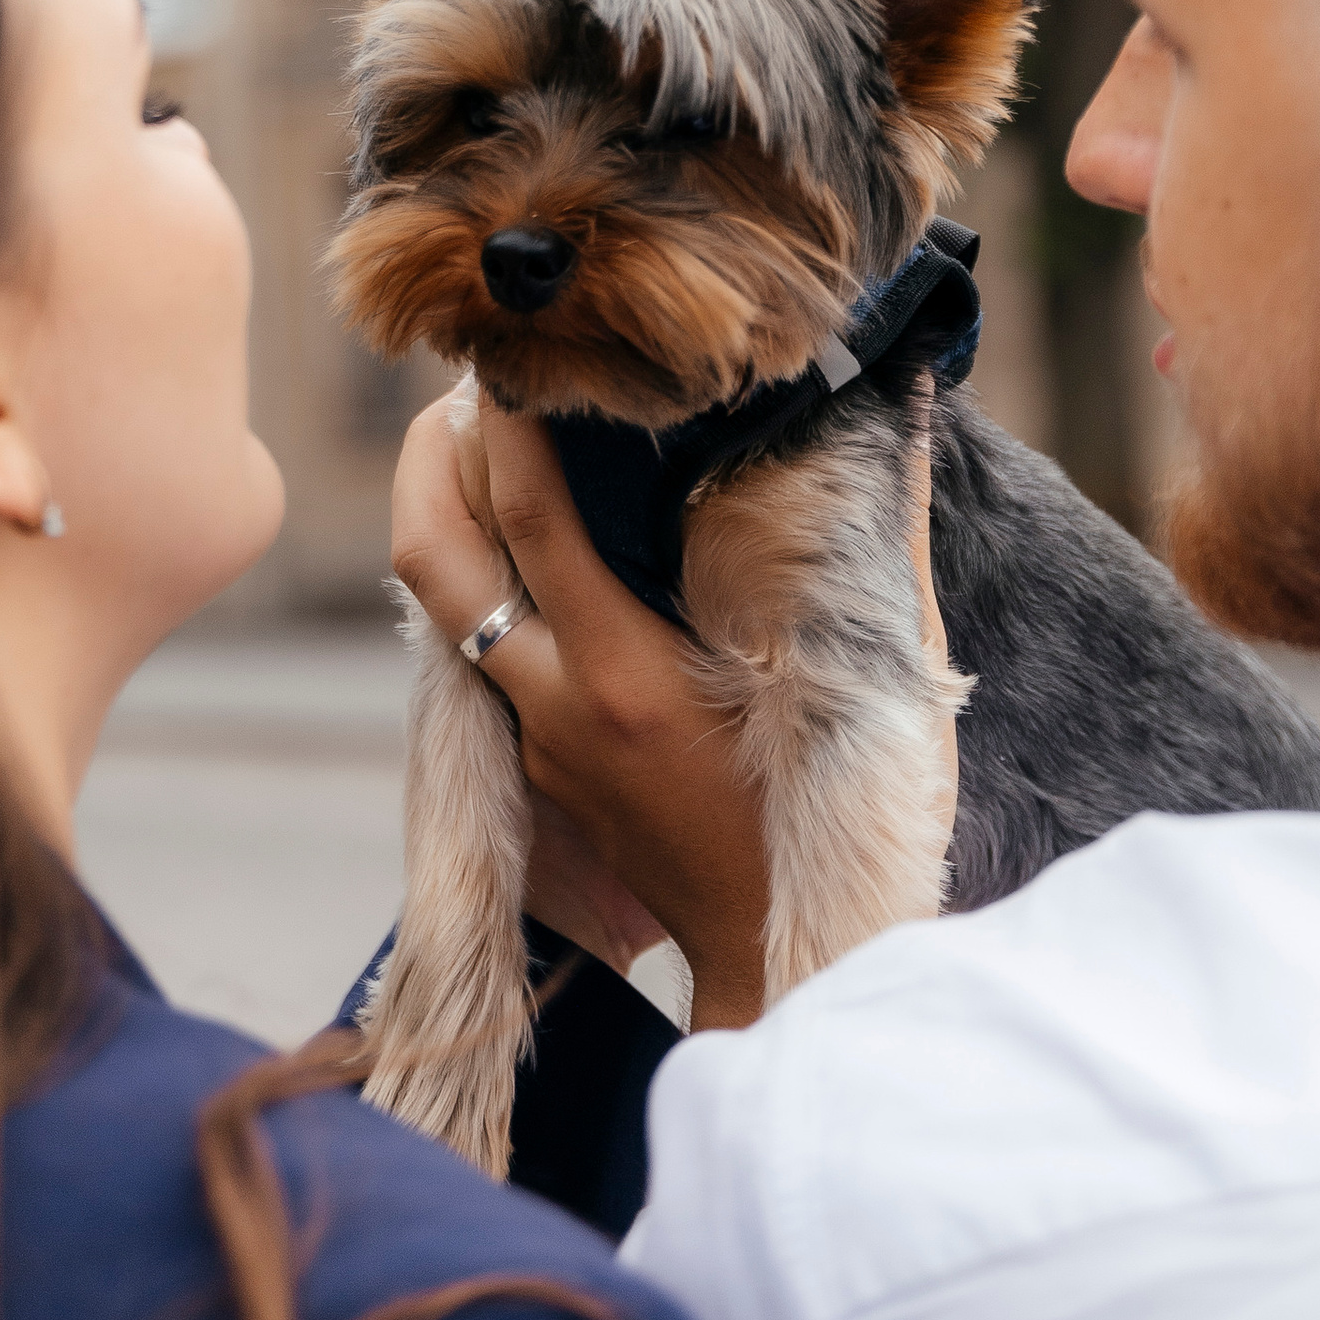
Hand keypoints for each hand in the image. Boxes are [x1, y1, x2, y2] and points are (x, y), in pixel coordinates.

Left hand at [392, 381, 955, 1034]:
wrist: (770, 958)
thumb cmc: (819, 820)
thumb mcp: (837, 692)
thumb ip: (863, 561)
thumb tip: (895, 429)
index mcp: (623, 677)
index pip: (532, 523)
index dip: (508, 430)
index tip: (508, 361)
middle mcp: (557, 704)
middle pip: (433, 560)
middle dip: (424, 461)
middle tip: (454, 389)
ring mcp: (536, 739)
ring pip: (449, 606)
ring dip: (448, 515)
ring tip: (480, 438)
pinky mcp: (538, 765)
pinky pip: (489, 649)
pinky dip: (491, 579)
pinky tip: (530, 538)